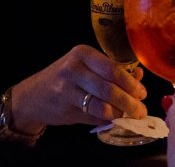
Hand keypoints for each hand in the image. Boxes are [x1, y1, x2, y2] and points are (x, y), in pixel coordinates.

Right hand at [9, 45, 147, 131]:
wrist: (32, 96)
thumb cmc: (65, 78)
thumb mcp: (85, 66)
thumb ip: (110, 70)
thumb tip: (139, 76)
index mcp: (82, 53)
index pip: (113, 69)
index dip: (131, 83)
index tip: (142, 92)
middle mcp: (73, 70)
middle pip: (109, 89)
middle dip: (129, 102)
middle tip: (140, 109)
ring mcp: (67, 91)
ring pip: (102, 107)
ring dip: (120, 114)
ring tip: (129, 116)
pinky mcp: (66, 110)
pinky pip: (93, 118)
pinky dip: (107, 121)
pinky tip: (113, 120)